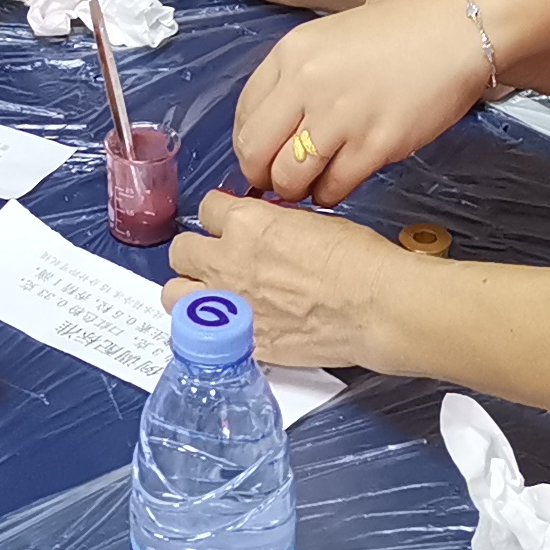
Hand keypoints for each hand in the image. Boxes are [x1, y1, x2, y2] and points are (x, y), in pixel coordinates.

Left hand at [163, 190, 405, 371]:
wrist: (375, 306)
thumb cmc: (358, 261)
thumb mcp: (312, 221)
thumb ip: (274, 224)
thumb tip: (267, 228)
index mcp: (246, 222)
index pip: (207, 208)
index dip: (220, 217)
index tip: (228, 225)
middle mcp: (227, 260)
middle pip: (181, 250)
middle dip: (196, 253)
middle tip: (215, 260)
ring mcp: (229, 304)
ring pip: (173, 293)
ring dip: (188, 292)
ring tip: (208, 297)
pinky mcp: (240, 340)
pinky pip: (201, 333)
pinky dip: (210, 329)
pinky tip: (228, 327)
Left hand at [235, 0, 487, 200]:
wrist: (458, 28)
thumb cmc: (401, 32)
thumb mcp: (331, 38)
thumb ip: (298, 76)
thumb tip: (278, 125)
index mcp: (290, 52)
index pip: (243, 113)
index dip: (249, 144)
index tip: (263, 155)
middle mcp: (306, 83)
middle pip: (254, 151)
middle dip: (261, 175)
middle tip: (280, 180)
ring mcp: (340, 116)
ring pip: (289, 178)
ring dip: (296, 190)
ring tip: (312, 184)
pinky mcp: (374, 144)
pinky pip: (332, 188)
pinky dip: (330, 195)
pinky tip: (339, 184)